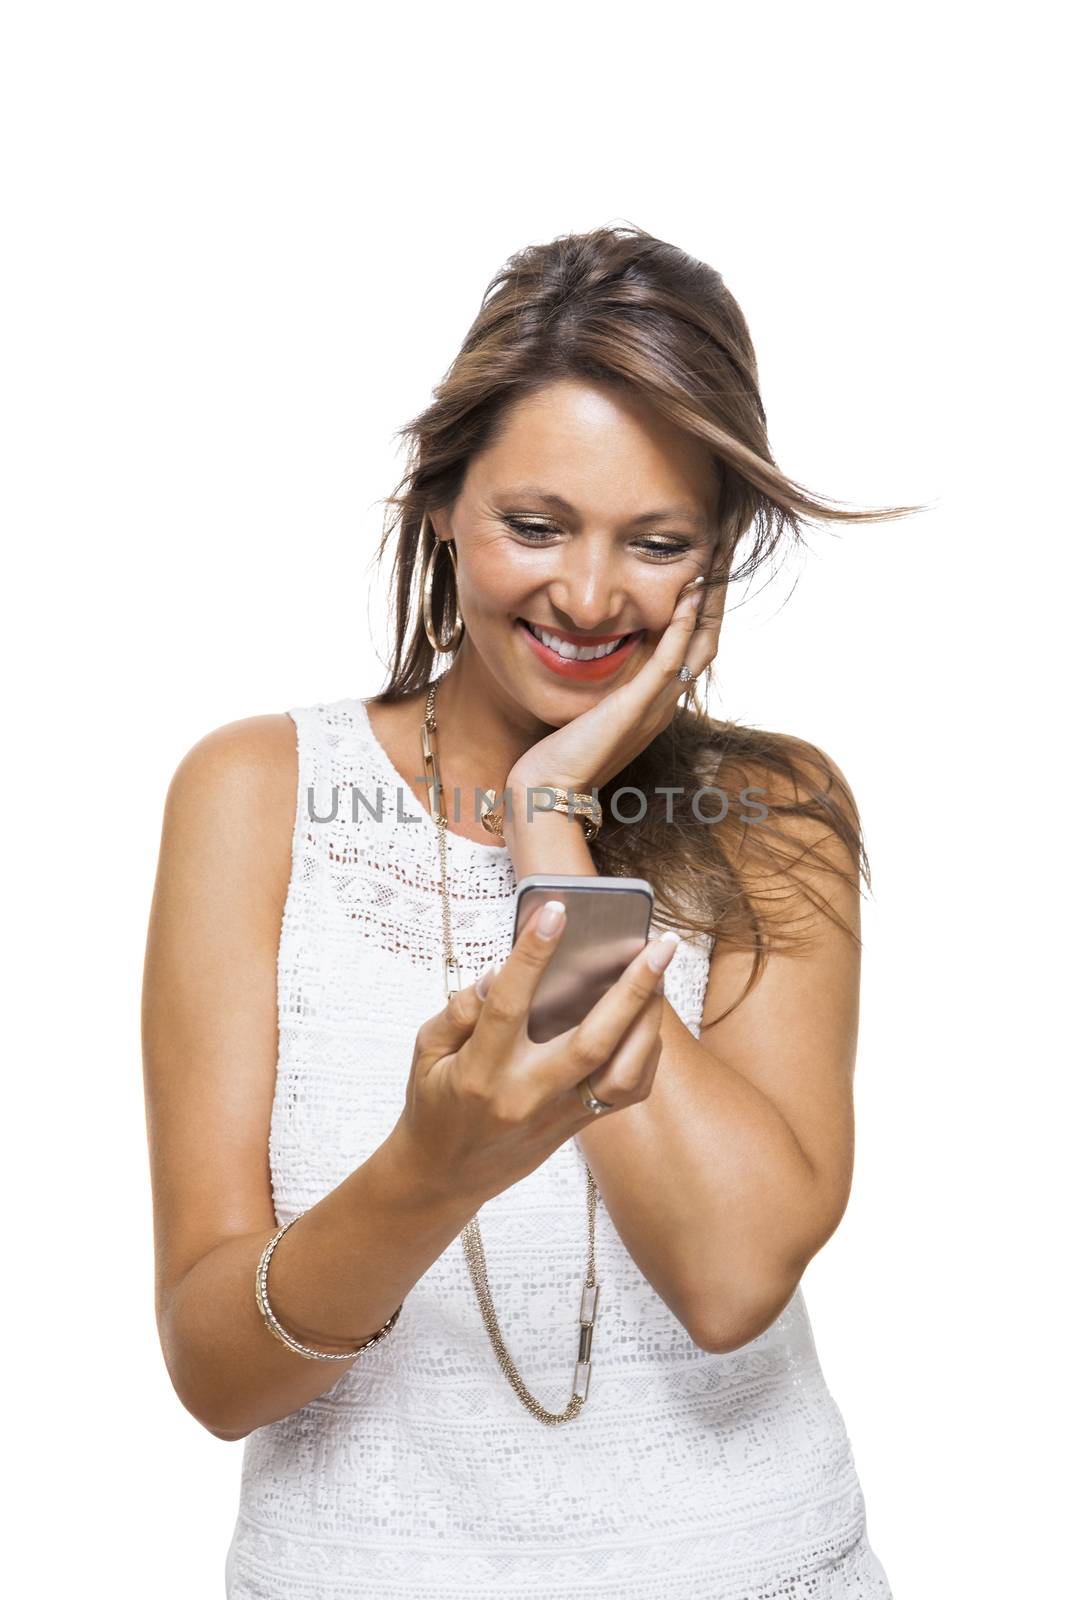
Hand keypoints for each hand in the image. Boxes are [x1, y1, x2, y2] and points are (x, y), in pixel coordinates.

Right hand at [397, 901, 680, 1203]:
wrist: (442, 1176)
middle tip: (660, 945)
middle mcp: (524, 1095)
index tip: (556, 911)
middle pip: (591, 1042)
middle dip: (632, 989)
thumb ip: (459, 1011)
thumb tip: (499, 972)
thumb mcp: (425, 1052)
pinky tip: (648, 1020)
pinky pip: (625, 1093)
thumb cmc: (433, 1103)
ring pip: (621, 1073)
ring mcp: (555, 1115)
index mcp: (479, 1072)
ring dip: (648, 1021)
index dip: (532, 955)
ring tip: (660, 976)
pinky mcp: (575, 1127)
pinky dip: (645, 1053)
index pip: (509, 1005)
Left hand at [507, 563, 726, 797]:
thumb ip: (605, 692)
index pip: (693, 649)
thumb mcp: (593, 714)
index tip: (704, 573)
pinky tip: (689, 595)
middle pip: (707, 643)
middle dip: (716, 599)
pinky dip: (682, 626)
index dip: (703, 611)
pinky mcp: (637, 706)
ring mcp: (656, 706)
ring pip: (699, 647)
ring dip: (710, 603)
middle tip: (723, 556)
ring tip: (716, 565)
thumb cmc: (563, 755)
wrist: (551, 791)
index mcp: (658, 704)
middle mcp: (666, 703)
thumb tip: (595, 660)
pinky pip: (670, 659)